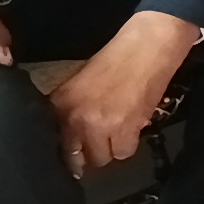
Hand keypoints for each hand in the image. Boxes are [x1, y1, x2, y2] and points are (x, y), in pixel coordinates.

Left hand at [50, 11, 195, 177]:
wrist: (148, 45)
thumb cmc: (118, 56)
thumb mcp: (82, 80)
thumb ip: (72, 106)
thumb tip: (73, 134)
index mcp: (60, 103)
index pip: (55, 142)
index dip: (68, 151)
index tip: (76, 154)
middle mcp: (75, 117)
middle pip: (79, 156)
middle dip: (91, 151)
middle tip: (103, 141)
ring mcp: (100, 125)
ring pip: (103, 157)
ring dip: (111, 148)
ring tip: (120, 132)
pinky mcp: (125, 129)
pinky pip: (124, 151)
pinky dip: (129, 143)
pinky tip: (134, 128)